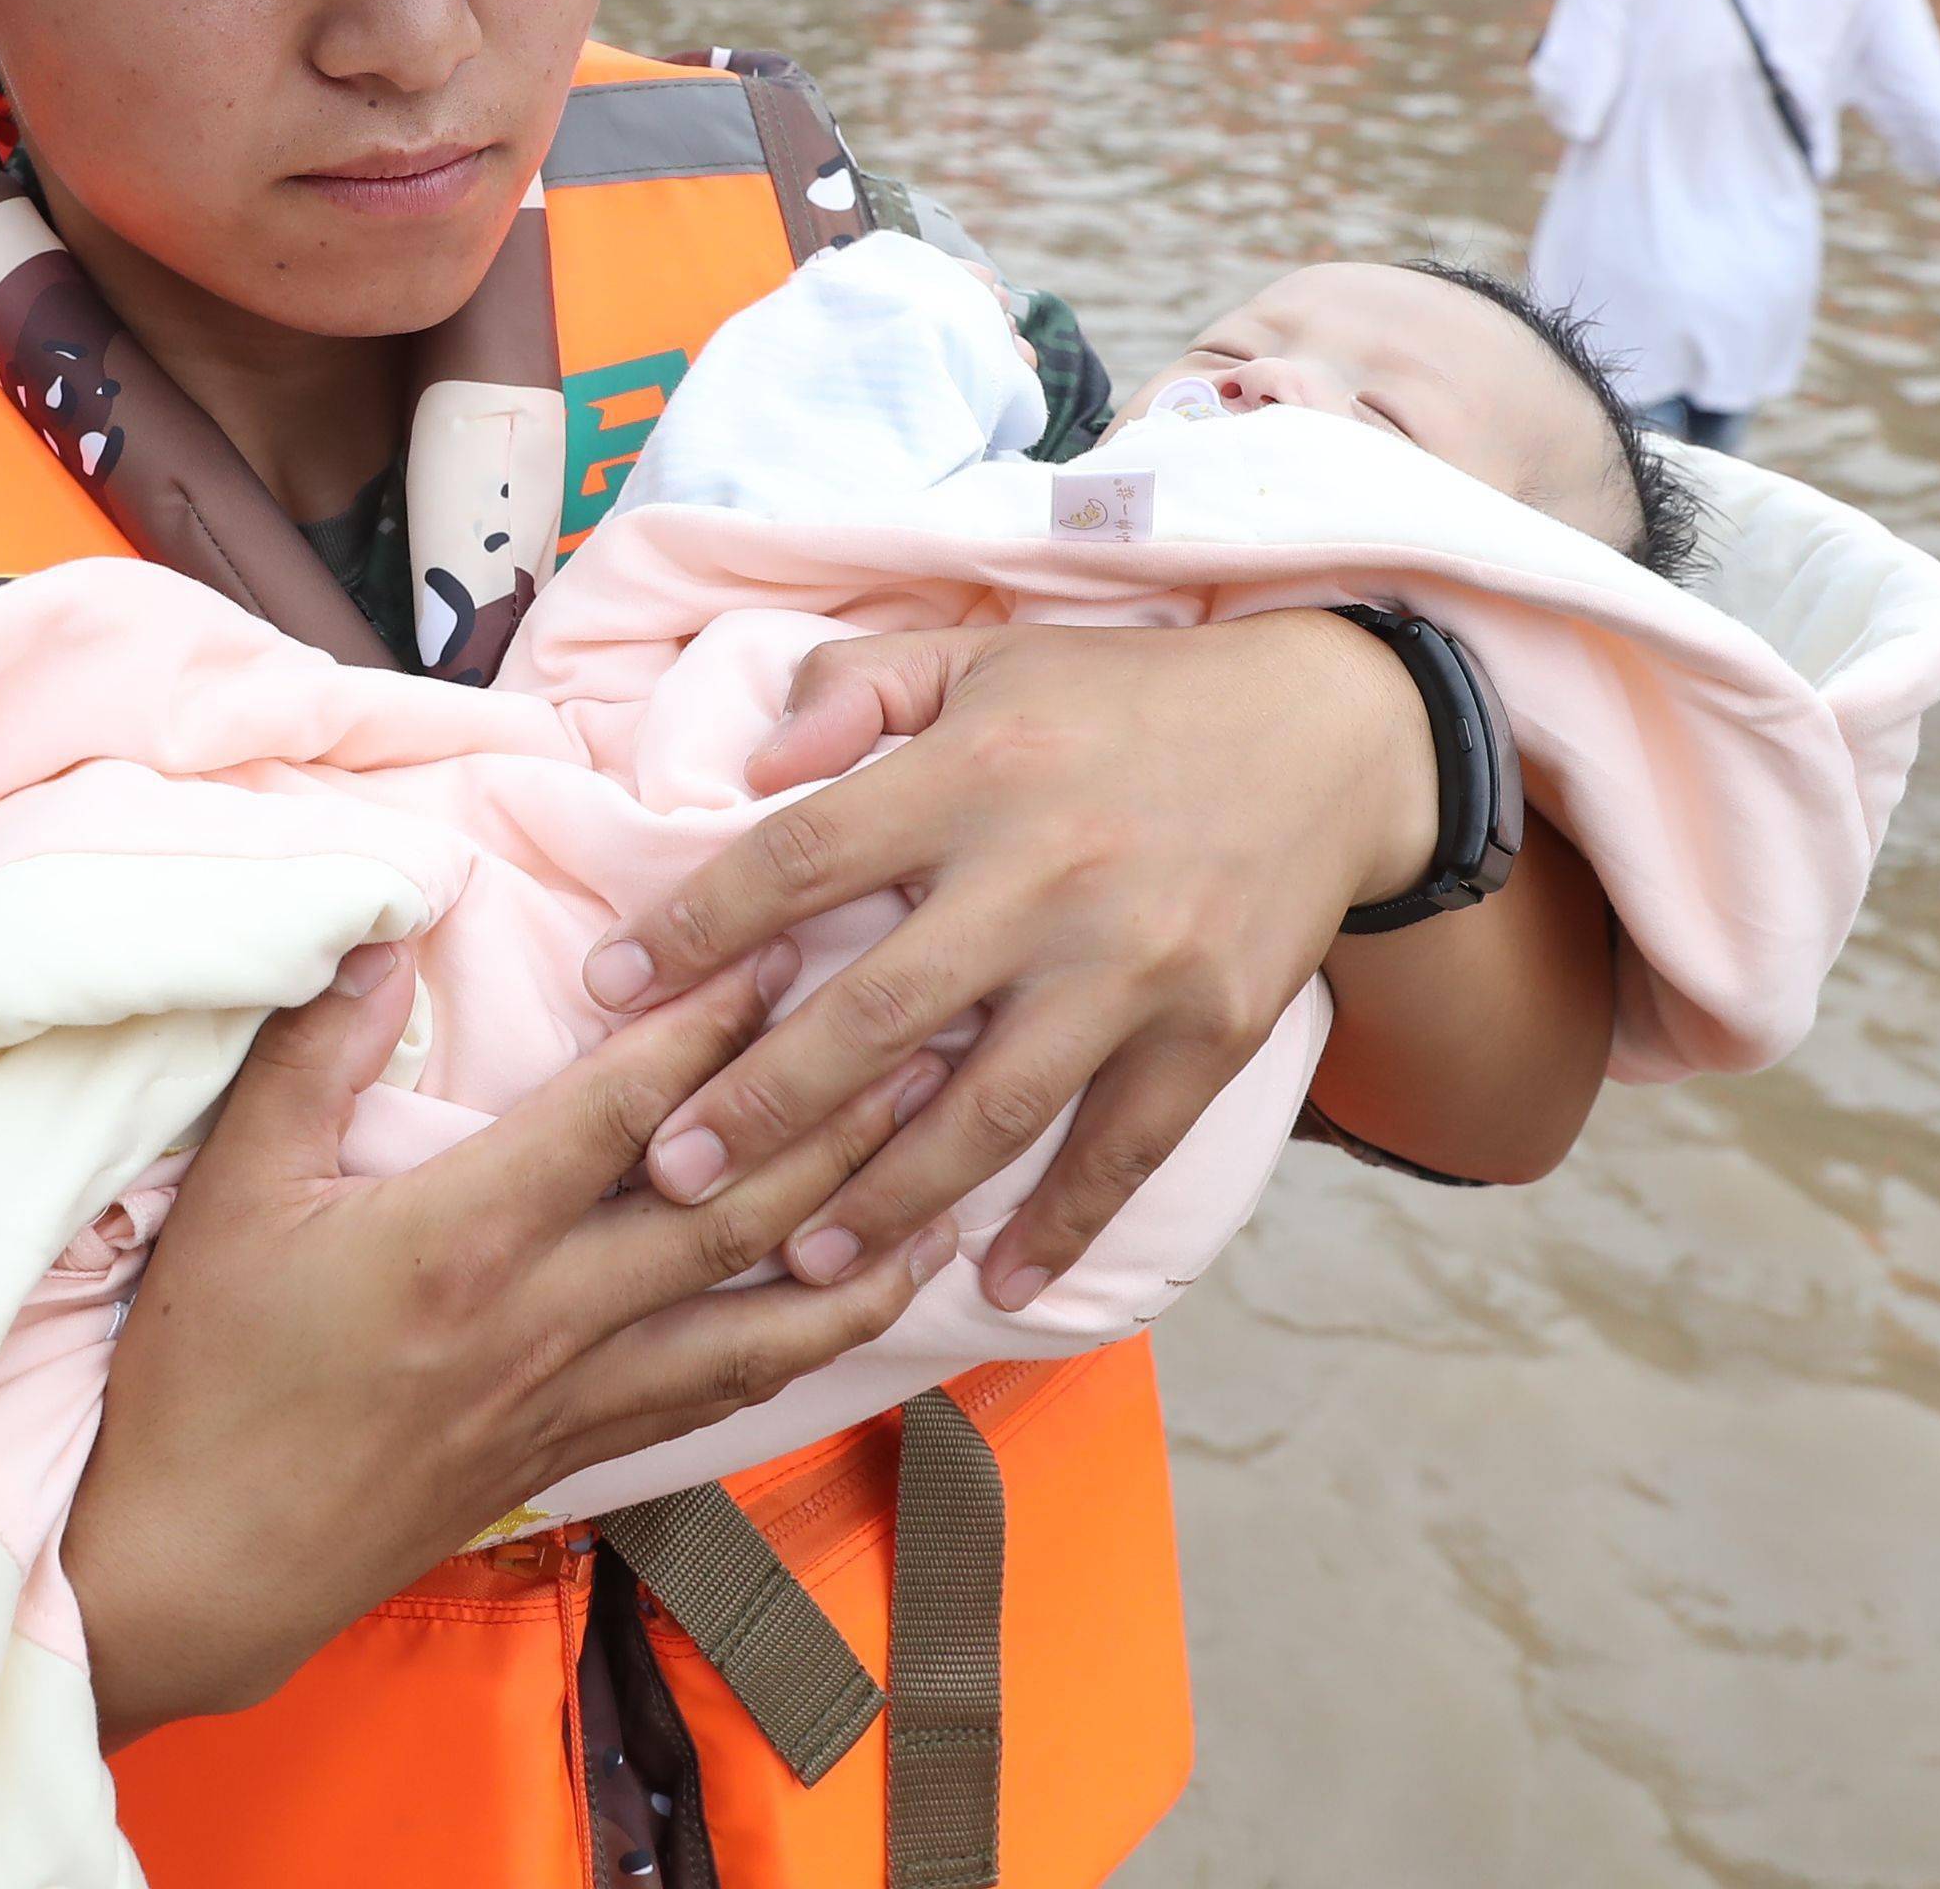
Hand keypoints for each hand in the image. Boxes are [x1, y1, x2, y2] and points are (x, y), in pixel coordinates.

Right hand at [64, 940, 951, 1741]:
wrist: (200, 1563)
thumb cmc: (206, 1372)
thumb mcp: (234, 1191)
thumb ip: (312, 1051)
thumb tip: (388, 928)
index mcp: (467, 1237)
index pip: (625, 1111)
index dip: (712, 1027)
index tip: (784, 952)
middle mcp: (547, 1317)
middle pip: (729, 1210)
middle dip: (837, 1122)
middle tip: (928, 1040)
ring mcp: (573, 1396)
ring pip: (757, 1318)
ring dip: (859, 1247)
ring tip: (948, 1183)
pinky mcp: (576, 1454)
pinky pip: (721, 1396)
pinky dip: (806, 1349)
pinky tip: (856, 1312)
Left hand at [584, 611, 1433, 1313]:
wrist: (1334, 734)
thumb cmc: (1122, 697)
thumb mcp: (981, 656)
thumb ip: (853, 687)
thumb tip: (752, 763)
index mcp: (970, 773)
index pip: (797, 859)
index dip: (692, 930)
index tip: (605, 991)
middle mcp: (1043, 876)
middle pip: (874, 1013)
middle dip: (761, 1107)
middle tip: (668, 1179)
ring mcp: (1133, 965)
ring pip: (986, 1108)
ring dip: (885, 1198)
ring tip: (795, 1263)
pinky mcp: (1210, 1030)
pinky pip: (1121, 1148)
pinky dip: (1059, 1225)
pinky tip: (992, 1283)